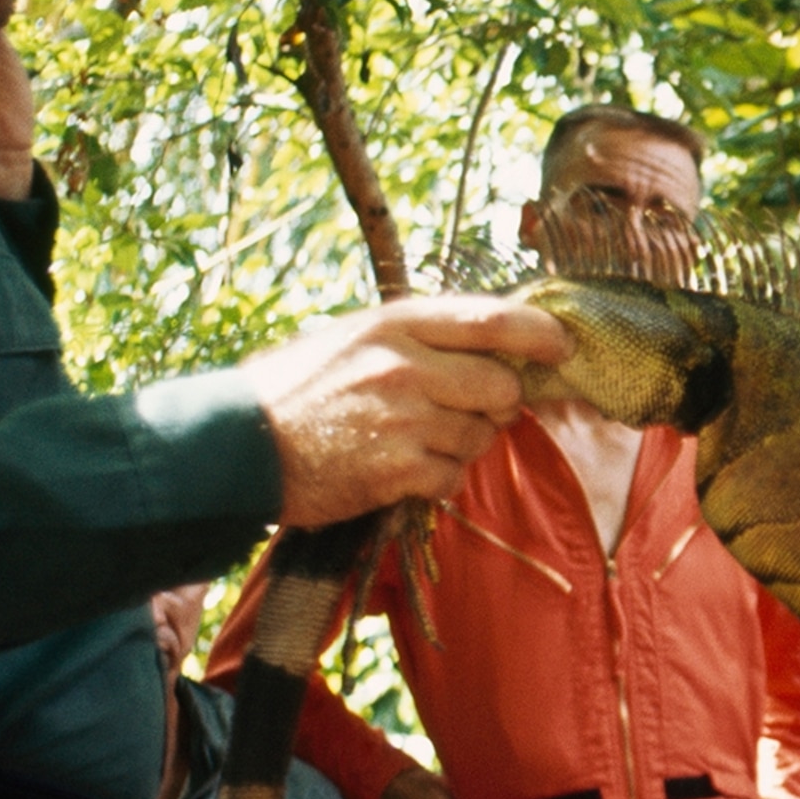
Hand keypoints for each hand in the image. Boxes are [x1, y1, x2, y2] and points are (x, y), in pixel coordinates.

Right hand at [238, 296, 574, 528]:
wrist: (237, 444)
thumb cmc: (298, 387)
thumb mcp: (356, 337)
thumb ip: (422, 337)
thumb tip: (495, 343)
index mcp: (396, 323)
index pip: (494, 318)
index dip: (541, 333)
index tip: (562, 346)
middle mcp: (405, 364)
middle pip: (502, 386)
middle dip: (497, 404)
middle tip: (465, 410)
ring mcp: (403, 418)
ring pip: (481, 436)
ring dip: (460, 444)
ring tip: (410, 439)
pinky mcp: (397, 469)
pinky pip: (452, 477)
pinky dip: (436, 480)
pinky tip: (398, 470)